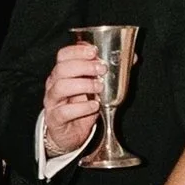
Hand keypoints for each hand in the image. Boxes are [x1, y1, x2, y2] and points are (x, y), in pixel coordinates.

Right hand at [42, 39, 103, 159]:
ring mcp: (52, 101)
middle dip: (84, 66)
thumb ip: (108, 73)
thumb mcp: (94, 87)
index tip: (94, 51)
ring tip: (100, 88)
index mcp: (62, 73)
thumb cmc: (81, 106)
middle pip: (62, 68)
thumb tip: (132, 58)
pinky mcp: (55, 119)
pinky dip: (81, 107)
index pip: (63, 55)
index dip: (77, 51)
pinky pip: (64, 111)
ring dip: (83, 85)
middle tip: (102, 69)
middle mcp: (54, 84)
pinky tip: (95, 106)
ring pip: (61, 87)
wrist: (68, 134)